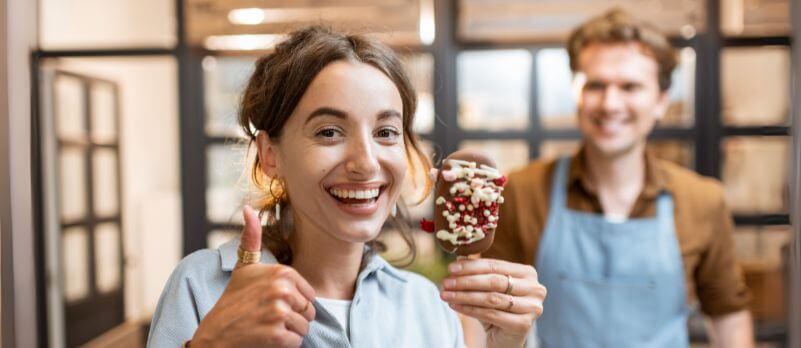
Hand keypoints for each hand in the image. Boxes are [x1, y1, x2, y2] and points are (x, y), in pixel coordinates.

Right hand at [191, 206, 315, 347]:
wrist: (215, 334)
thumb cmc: (233, 300)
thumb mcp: (244, 267)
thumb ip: (251, 238)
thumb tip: (248, 209)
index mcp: (282, 273)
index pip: (309, 295)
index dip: (294, 303)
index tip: (272, 303)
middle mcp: (282, 290)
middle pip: (309, 312)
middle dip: (293, 319)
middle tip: (268, 318)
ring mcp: (279, 312)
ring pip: (304, 328)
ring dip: (289, 333)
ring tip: (267, 327)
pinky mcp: (278, 335)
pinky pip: (296, 342)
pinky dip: (284, 345)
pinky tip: (266, 339)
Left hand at [440, 259, 545, 347]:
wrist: (505, 339)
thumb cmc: (496, 309)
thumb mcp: (487, 288)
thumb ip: (477, 272)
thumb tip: (459, 257)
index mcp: (528, 273)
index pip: (495, 265)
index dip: (471, 266)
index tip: (450, 268)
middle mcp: (535, 288)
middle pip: (494, 281)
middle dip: (466, 281)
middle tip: (446, 282)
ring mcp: (532, 307)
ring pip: (491, 298)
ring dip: (464, 296)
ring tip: (446, 295)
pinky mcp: (524, 324)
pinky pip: (491, 314)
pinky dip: (469, 309)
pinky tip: (455, 306)